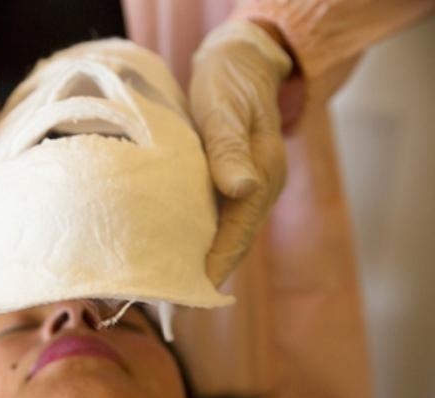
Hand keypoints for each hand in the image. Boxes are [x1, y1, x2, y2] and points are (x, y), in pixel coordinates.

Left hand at [190, 20, 292, 286]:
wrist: (238, 62)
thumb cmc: (228, 82)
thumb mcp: (225, 108)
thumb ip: (231, 148)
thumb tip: (243, 189)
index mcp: (263, 174)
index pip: (240, 230)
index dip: (218, 261)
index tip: (195, 290)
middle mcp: (259, 187)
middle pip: (235, 239)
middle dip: (208, 270)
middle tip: (175, 299)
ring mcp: (247, 186)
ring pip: (225, 231)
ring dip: (202, 256)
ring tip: (171, 283)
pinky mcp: (231, 182)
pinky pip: (217, 217)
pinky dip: (198, 235)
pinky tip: (174, 247)